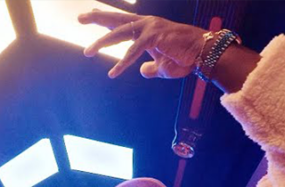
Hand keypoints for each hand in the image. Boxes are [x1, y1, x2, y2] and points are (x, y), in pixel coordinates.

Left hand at [80, 11, 207, 78]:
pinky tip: (113, 73)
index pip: (122, 22)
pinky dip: (123, 63)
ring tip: (87, 52)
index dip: (106, 19)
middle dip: (98, 18)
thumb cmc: (185, 58)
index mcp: (147, 29)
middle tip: (80, 17)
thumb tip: (142, 71)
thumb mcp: (163, 66)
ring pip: (120, 34)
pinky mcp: (155, 37)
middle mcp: (146, 24)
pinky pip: (134, 51)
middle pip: (117, 20)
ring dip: (102, 43)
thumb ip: (150, 68)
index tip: (91, 15)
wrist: (203, 53)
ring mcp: (150, 28)